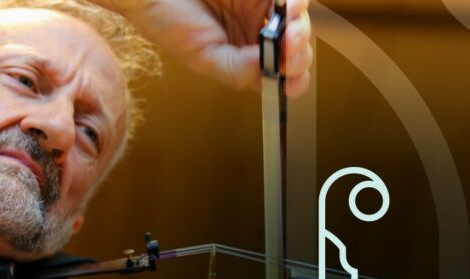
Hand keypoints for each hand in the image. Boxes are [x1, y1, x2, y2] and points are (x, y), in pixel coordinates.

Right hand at [117, 0, 311, 94]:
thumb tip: (271, 70)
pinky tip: (288, 7)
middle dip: (298, 54)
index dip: (292, 81)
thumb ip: (236, 70)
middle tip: (289, 50)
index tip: (292, 81)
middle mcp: (255, 35)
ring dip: (301, 28)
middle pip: (294, 50)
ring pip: (298, 22)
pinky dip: (295, 4)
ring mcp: (260, 9)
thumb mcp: (201, 58)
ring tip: (290, 29)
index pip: (277, 76)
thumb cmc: (169, 22)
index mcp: (242, 59)